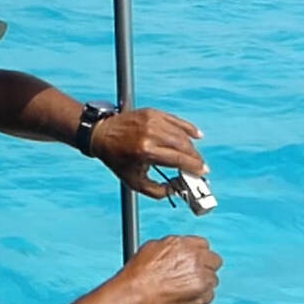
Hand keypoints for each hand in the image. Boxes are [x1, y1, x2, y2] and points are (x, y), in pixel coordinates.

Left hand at [90, 107, 207, 199]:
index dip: (194, 166)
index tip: (203, 172)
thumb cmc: (117, 160)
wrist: (101, 134)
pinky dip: (188, 128)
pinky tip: (196, 135)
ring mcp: (152, 120)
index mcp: (146, 151)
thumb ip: (159, 191)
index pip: (179, 159)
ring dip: (192, 146)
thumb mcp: (135, 182)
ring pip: (182, 134)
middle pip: (184, 146)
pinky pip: (176, 120)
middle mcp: (150, 133)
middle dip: (195, 158)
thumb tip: (179, 188)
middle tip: (200, 166)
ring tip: (194, 156)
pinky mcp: (152, 112)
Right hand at [119, 236, 220, 303]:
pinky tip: (188, 297)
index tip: (195, 259)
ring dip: (204, 283)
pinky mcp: (201, 294)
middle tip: (194, 274)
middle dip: (206, 267)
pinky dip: (201, 298)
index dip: (199, 253)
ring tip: (187, 288)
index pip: (204, 244)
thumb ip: (172, 246)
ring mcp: (200, 276)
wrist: (137, 292)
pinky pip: (210, 296)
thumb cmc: (139, 272)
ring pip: (213, 279)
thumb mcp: (153, 247)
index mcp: (183, 244)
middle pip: (214, 260)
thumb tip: (177, 248)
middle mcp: (195, 258)